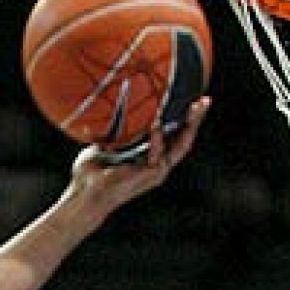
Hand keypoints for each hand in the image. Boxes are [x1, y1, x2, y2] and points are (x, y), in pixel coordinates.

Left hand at [67, 96, 210, 213]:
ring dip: (188, 126)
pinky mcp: (150, 177)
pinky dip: (157, 140)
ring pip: (180, 146)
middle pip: (185, 138)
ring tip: (194, 107)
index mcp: (149, 155)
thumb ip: (115, 128)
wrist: (84, 192)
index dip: (184, 117)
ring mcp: (157, 171)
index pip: (174, 133)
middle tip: (205, 100)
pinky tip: (156, 125)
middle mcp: (158, 163)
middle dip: (196, 119)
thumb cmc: (91, 171)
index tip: (192, 97)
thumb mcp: (105, 142)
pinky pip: (158, 156)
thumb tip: (112, 104)